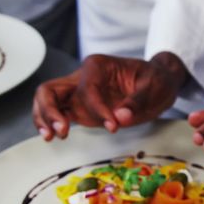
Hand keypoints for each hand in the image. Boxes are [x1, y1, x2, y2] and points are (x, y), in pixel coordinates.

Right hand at [32, 52, 187, 140]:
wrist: (159, 82)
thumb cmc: (156, 80)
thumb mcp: (155, 87)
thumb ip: (137, 101)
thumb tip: (121, 117)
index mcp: (98, 66)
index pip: (87, 89)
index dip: (98, 109)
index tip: (114, 126)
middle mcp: (82, 77)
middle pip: (50, 89)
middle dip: (51, 110)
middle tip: (62, 131)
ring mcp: (78, 93)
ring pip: (47, 100)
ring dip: (45, 118)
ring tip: (52, 137)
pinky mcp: (79, 107)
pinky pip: (56, 112)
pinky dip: (50, 123)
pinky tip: (52, 137)